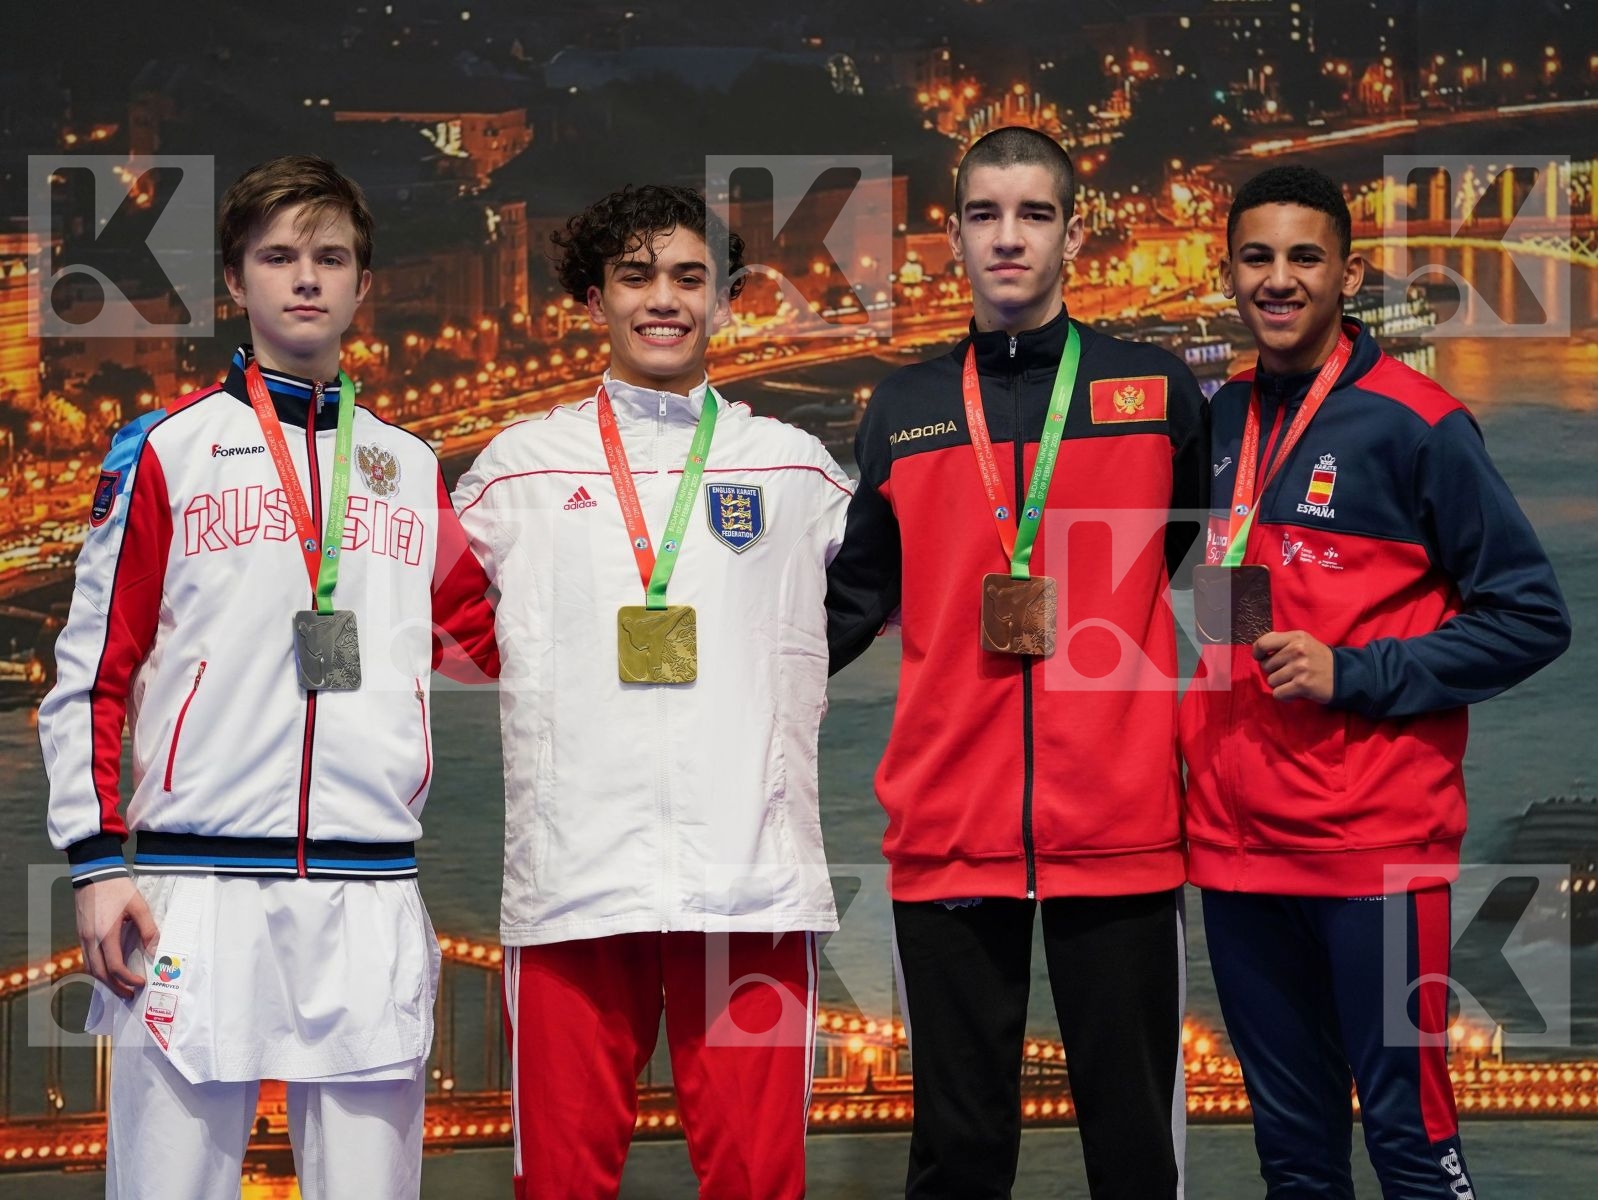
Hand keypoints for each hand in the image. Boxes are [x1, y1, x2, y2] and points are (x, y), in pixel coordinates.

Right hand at [74, 876, 158, 998]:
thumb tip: (155, 951)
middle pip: (99, 974)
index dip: (127, 979)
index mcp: (105, 934)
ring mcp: (83, 937)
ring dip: (104, 980)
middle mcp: (90, 940)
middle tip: (129, 994)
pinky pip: (87, 958)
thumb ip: (148, 930)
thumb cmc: (117, 888)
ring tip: (120, 986)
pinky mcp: (81, 933)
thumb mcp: (138, 906)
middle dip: (114, 987)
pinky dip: (98, 969)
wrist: (94, 872)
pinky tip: (109, 969)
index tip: (140, 983)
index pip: (114, 967)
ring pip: (90, 968)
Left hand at [1253, 630, 1334, 703]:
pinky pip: (1278, 693)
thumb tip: (1259, 648)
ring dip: (1280, 684)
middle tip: (1290, 672)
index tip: (1260, 658)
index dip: (1257, 652)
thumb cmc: (1318, 658)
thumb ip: (1282, 642)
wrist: (1344, 675)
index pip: (1264, 643)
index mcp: (1296, 637)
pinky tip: (1295, 691)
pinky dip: (1284, 695)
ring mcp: (1300, 667)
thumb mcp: (1303, 642)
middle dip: (1274, 671)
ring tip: (1294, 681)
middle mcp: (1297, 650)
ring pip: (1271, 681)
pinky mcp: (1302, 684)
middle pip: (1266, 665)